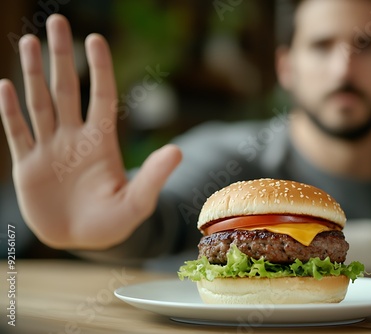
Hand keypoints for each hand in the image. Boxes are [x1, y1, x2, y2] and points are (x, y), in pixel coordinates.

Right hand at [0, 15, 181, 249]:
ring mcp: (49, 149)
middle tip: (58, 23)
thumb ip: (154, 177)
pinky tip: (4, 85)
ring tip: (29, 41)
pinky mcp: (28, 166)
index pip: (101, 97)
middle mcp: (74, 138)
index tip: (96, 39)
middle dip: (61, 57)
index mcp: (101, 142)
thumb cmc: (114, 222)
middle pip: (66, 89)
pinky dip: (10, 110)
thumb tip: (177, 150)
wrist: (82, 240)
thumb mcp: (137, 202)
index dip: (99, 69)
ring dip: (32, 73)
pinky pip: (17, 132)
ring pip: (39, 103)